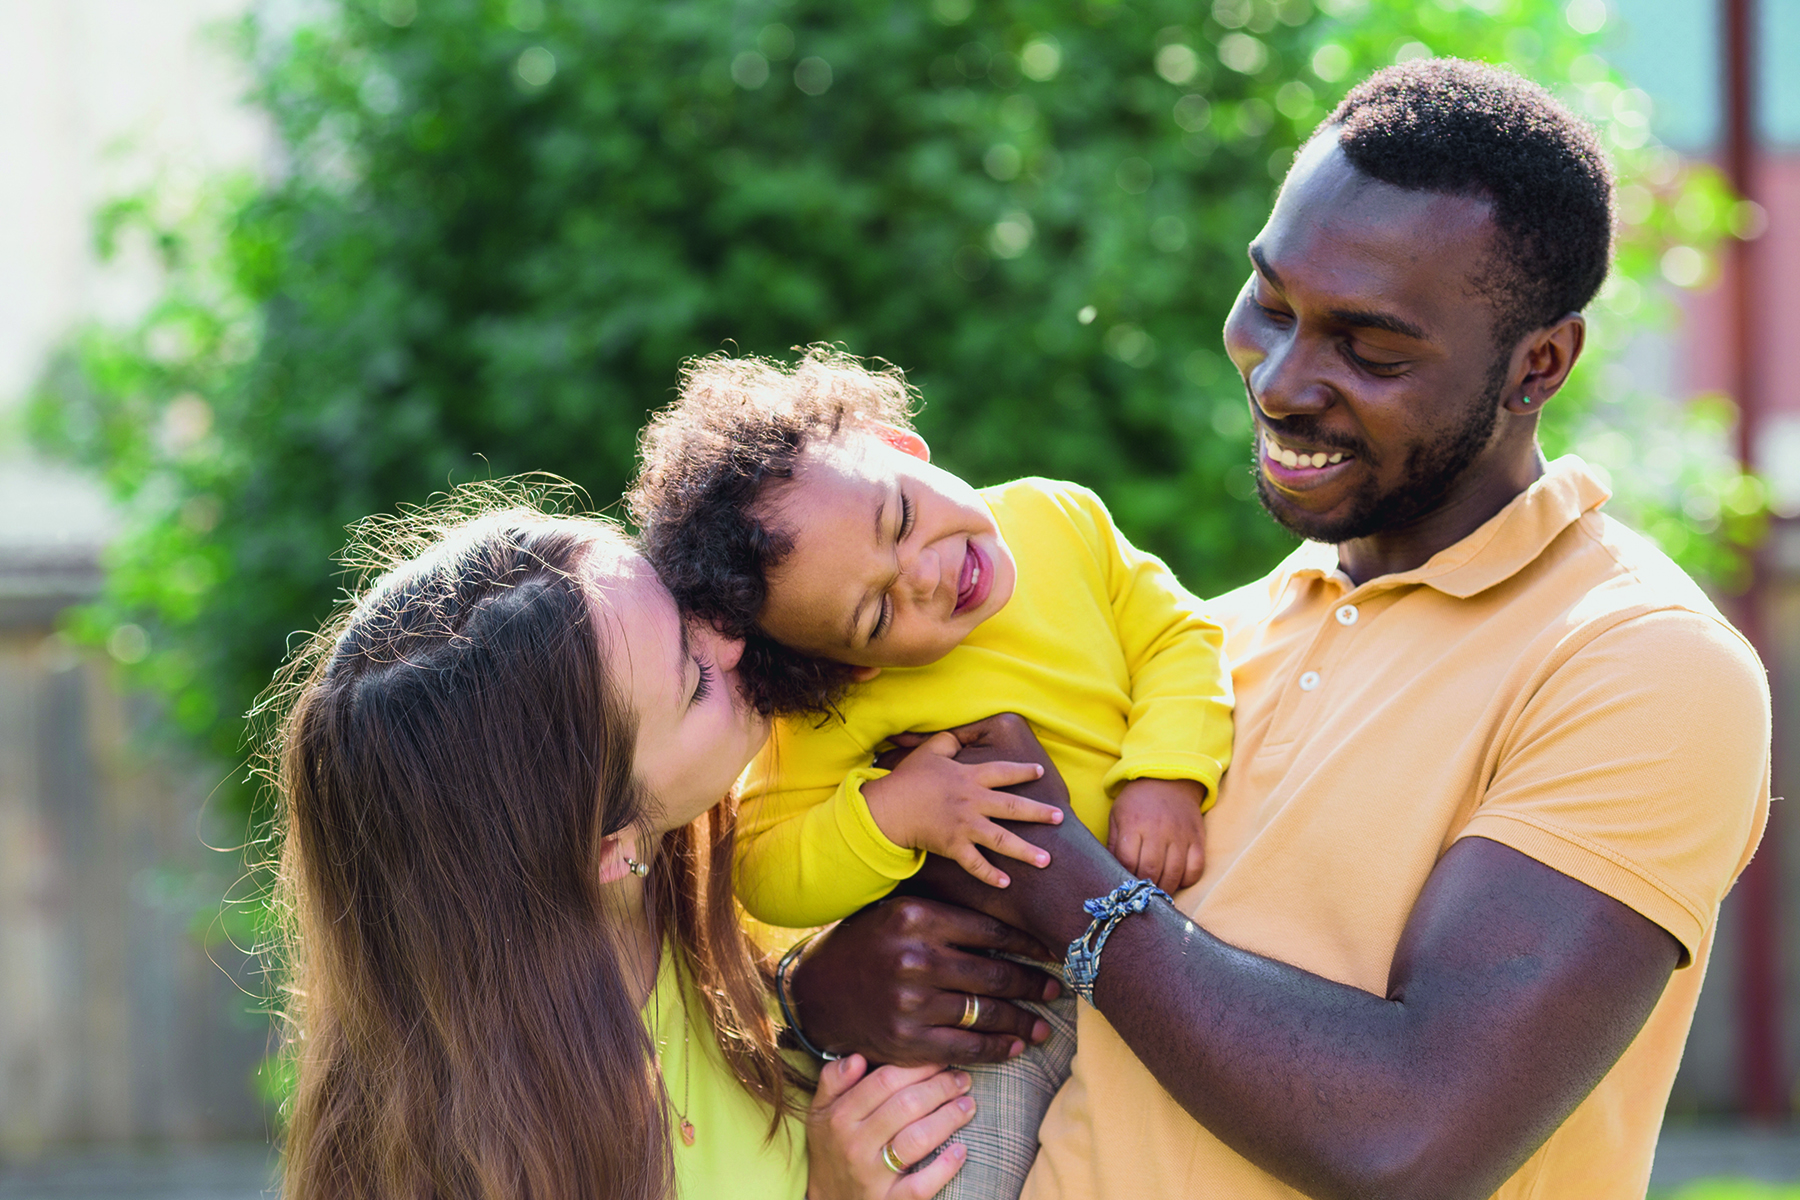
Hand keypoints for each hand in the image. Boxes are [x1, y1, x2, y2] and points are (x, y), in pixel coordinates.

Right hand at [789, 895, 1059, 1065]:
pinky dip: (997, 1049)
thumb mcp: (899, 914)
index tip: (1051, 952)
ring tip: (1044, 1025)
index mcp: (916, 917)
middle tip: (1057, 989)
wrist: (817, 993)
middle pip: (994, 974)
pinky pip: (967, 1047)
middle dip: (1033, 984)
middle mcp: (915, 958)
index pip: (990, 931)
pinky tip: (1016, 1046)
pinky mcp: (908, 1042)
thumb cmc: (868, 945)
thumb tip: (1013, 918)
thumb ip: (947, 914)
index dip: (1028, 943)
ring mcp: (911, 1003)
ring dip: (1022, 1021)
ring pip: (985, 1013)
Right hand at [805, 1055, 973, 1199]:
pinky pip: (921, 1186)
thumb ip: (833, 1080)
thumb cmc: (832, 1149)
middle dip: (941, 1087)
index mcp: (840, 1117)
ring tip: (968, 1105)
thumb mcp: (820, 1112)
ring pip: (917, 1139)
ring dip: (949, 1118)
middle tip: (962, 1079)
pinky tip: (961, 1150)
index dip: (918, 1066)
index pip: (884, 1080)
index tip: (940, 1059)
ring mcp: (872, 1176)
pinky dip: (944, 1167)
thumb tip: (856, 1057)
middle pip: (906, 1105)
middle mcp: (854, 1145)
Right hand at [863, 730, 1060, 888]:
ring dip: (1026, 851)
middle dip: (1039, 812)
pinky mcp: (954, 846)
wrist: (888, 808)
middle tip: (1060, 817)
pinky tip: (1006, 883)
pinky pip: (976, 864)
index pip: (1003, 771)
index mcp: (969, 777)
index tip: (1040, 772)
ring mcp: (965, 826)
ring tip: (1047, 860)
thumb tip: (959, 738)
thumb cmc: (908, 778)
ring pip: (1002, 839)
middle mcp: (973, 801)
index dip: (1023, 771)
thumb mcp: (929, 751)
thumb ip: (948, 742)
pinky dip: (990, 874)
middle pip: (1013, 807)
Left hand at [1108, 778, 1207, 890]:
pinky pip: (1196, 868)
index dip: (1125, 876)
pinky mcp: (1197, 838)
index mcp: (1134, 824)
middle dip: (1144, 886)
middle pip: (1150, 869)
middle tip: (1142, 893)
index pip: (1127, 860)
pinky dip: (1187, 880)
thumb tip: (1112, 872)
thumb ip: (1114, 844)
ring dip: (1165, 888)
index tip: (1125, 882)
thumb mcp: (1117, 816)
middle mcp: (1158, 829)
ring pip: (1174, 872)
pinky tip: (1177, 880)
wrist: (1168, 779)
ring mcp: (1180, 834)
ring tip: (1157, 892)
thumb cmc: (1137, 802)